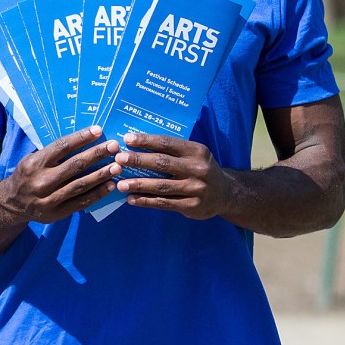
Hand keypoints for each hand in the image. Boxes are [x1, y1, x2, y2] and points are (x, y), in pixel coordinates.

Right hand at [0, 125, 120, 223]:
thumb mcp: (32, 160)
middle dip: (97, 154)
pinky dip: (98, 194)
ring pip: (81, 184)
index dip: (81, 138)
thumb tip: (81, 139)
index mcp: (35, 163)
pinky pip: (81, 202)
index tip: (98, 130)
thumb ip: (52, 153)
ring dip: (101, 174)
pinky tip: (110, 185)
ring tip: (117, 166)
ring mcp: (49, 198)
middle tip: (114, 146)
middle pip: (75, 165)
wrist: (12, 203)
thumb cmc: (27, 176)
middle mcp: (42, 180)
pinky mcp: (57, 212)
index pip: (62, 147)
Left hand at [112, 132, 229, 218]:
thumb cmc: (199, 169)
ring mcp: (196, 188)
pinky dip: (146, 201)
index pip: (167, 143)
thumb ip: (171, 150)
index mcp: (196, 151)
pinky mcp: (193, 206)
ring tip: (120, 184)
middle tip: (118, 159)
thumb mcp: (192, 155)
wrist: (226, 194)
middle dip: (138, 161)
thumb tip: (135, 145)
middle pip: (162, 163)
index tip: (127, 139)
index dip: (146, 140)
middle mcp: (197, 168)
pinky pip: (165, 203)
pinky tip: (131, 199)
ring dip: (138, 185)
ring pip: (161, 186)